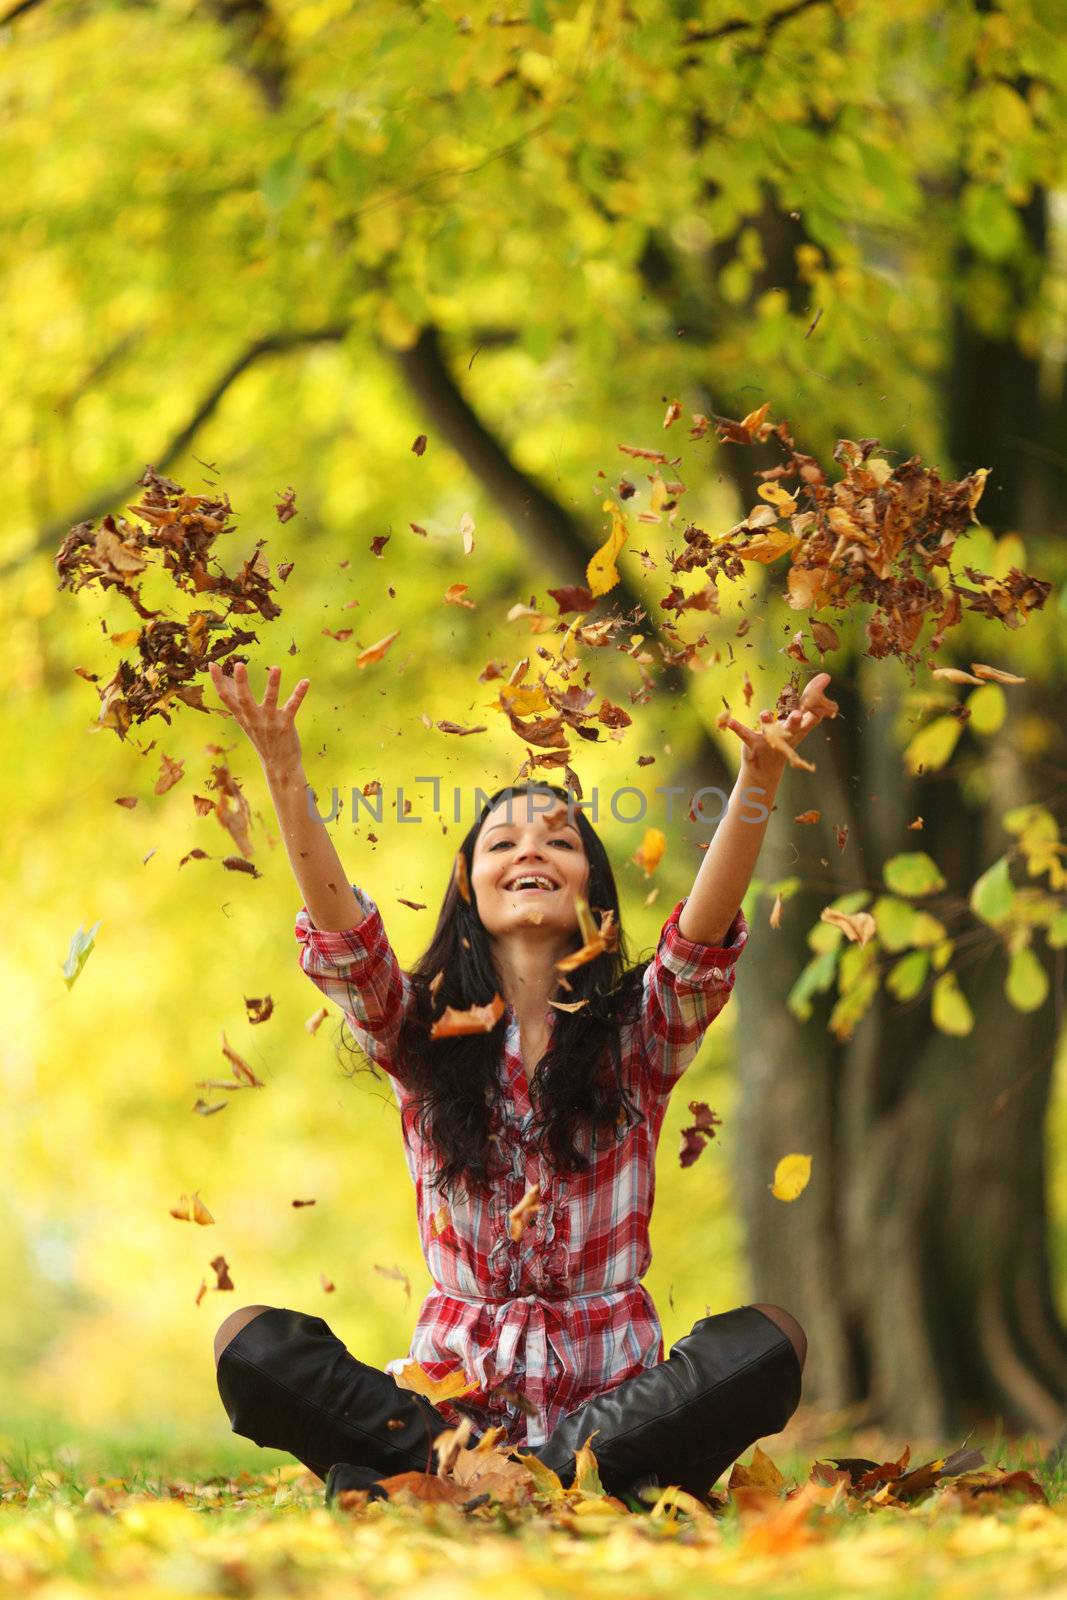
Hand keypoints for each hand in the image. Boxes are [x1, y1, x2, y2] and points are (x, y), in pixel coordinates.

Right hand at [207, 660, 310, 775]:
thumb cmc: (262, 739)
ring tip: (276, 668)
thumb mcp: (246, 722)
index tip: (212, 665)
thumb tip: (225, 682)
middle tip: (238, 665)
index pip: (226, 698)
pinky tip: (305, 681)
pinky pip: (292, 707)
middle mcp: (254, 720)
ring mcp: (270, 723)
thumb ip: (238, 703)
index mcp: (243, 718)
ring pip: (270, 701)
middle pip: (244, 699)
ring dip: (273, 684)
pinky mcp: (286, 725)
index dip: (218, 682)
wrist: (278, 766)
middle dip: (241, 682)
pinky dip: (299, 694)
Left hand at [720, 672, 838, 780]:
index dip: (817, 701)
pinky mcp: (753, 744)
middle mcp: (786, 734)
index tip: (824, 683)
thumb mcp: (800, 721)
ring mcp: (769, 740)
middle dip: (795, 721)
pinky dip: (738, 728)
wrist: (767, 768)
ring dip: (767, 722)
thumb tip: (826, 677)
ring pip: (769, 731)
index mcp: (799, 728)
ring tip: (764, 714)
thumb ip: (811, 700)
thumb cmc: (785, 739)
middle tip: (798, 715)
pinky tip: (730, 722)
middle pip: (793, 727)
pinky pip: (745, 735)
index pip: (811, 714)